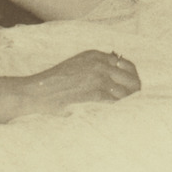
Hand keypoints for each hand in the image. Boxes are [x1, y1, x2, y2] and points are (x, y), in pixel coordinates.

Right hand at [20, 49, 141, 113]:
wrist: (37, 91)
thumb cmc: (55, 82)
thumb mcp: (77, 65)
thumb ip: (95, 67)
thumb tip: (116, 79)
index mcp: (96, 55)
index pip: (127, 65)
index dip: (132, 78)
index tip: (132, 89)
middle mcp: (100, 63)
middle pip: (131, 78)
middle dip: (134, 92)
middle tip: (133, 103)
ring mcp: (98, 78)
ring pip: (126, 93)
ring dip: (128, 103)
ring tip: (126, 113)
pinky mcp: (94, 92)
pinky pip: (116, 102)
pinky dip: (118, 109)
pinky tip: (116, 116)